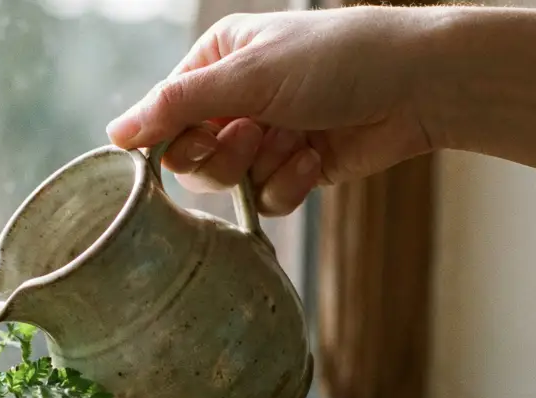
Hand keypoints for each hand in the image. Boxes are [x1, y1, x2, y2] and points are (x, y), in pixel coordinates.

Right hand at [107, 7, 436, 215]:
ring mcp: (268, 136)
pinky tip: (317, 158)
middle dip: (224, 156)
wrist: (421, 87)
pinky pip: (266, 199)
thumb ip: (176, 107)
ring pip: (228, 183)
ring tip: (296, 140)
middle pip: (191, 158)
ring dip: (262, 167)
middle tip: (255, 135)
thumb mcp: (248, 76)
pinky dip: (289, 184)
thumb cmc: (339, 60)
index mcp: (218, 61)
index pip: (165, 116)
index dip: (176, 139)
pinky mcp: (296, 169)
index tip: (205, 138)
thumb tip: (113, 134)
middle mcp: (237, 98)